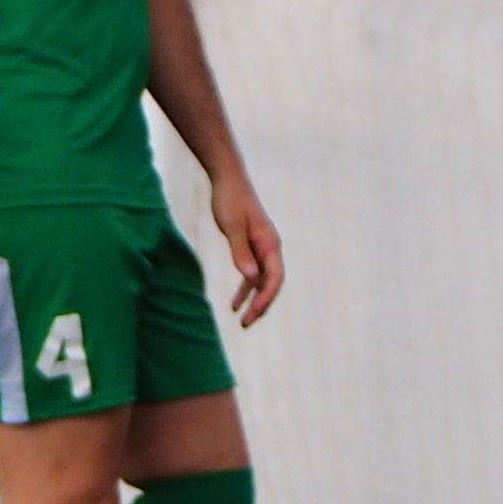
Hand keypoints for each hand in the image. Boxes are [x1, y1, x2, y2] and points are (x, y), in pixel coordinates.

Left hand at [208, 170, 285, 327]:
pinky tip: (234, 304)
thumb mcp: (232, 226)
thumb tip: (251, 277)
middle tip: (246, 324)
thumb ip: (240, 252)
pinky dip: (244, 289)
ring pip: (261, 282)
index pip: (274, 277)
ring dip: (253, 301)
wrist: (228, 179)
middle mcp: (270, 248)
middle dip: (261, 305)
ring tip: (242, 321)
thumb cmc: (230, 200)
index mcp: (270, 243)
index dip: (266, 297)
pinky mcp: (250, 247)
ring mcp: (261, 249)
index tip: (253, 312)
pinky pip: (251, 274)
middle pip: (270, 284)